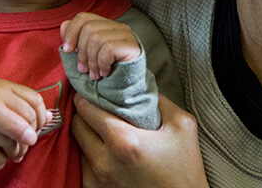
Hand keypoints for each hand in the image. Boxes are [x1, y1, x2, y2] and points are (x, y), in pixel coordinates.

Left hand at [61, 13, 141, 78]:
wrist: (126, 91)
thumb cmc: (103, 73)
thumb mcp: (84, 57)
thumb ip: (74, 40)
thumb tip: (64, 25)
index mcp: (104, 26)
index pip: (83, 17)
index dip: (71, 32)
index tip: (67, 50)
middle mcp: (116, 26)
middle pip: (88, 28)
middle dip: (82, 52)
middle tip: (83, 70)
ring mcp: (126, 35)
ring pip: (97, 38)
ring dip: (92, 61)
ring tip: (94, 74)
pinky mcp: (131, 46)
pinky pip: (108, 48)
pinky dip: (102, 63)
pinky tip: (105, 73)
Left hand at [72, 93, 206, 187]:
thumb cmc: (185, 167)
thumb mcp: (182, 125)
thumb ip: (159, 99)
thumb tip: (140, 84)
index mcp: (123, 141)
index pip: (86, 108)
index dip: (87, 95)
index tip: (93, 90)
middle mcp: (104, 161)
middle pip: (76, 125)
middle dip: (84, 114)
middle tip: (97, 108)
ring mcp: (97, 179)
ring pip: (78, 145)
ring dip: (87, 135)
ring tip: (103, 131)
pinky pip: (83, 165)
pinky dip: (91, 155)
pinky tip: (107, 151)